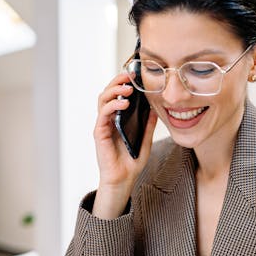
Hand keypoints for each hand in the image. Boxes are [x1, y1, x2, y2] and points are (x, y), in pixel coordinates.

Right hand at [93, 73, 156, 216]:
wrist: (124, 179)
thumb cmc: (132, 161)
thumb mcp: (146, 139)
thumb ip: (149, 124)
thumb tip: (156, 107)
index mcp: (118, 119)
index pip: (118, 95)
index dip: (124, 83)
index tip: (136, 75)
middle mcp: (109, 119)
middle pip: (108, 92)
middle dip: (118, 81)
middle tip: (130, 76)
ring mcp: (103, 125)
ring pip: (103, 99)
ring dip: (115, 90)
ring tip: (128, 88)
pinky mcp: (100, 132)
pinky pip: (103, 114)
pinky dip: (113, 105)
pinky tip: (124, 103)